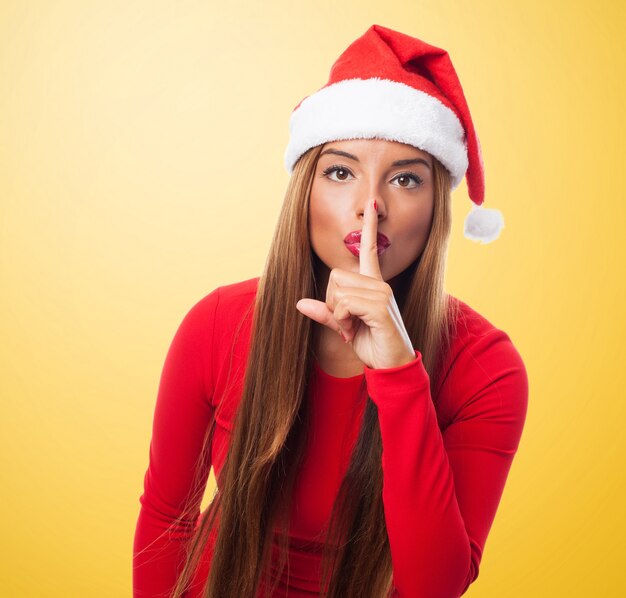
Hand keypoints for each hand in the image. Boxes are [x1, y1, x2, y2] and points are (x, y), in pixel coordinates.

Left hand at [296, 198, 415, 369]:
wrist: (391, 365)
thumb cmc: (371, 344)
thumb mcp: (343, 327)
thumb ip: (325, 313)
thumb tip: (299, 303)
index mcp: (373, 284)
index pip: (370, 249)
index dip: (368, 226)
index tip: (372, 204)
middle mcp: (379, 283)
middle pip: (336, 276)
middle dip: (333, 304)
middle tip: (347, 323)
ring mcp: (382, 293)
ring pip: (338, 292)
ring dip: (338, 315)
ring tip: (354, 328)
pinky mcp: (380, 307)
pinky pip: (345, 305)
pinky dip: (343, 321)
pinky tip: (355, 331)